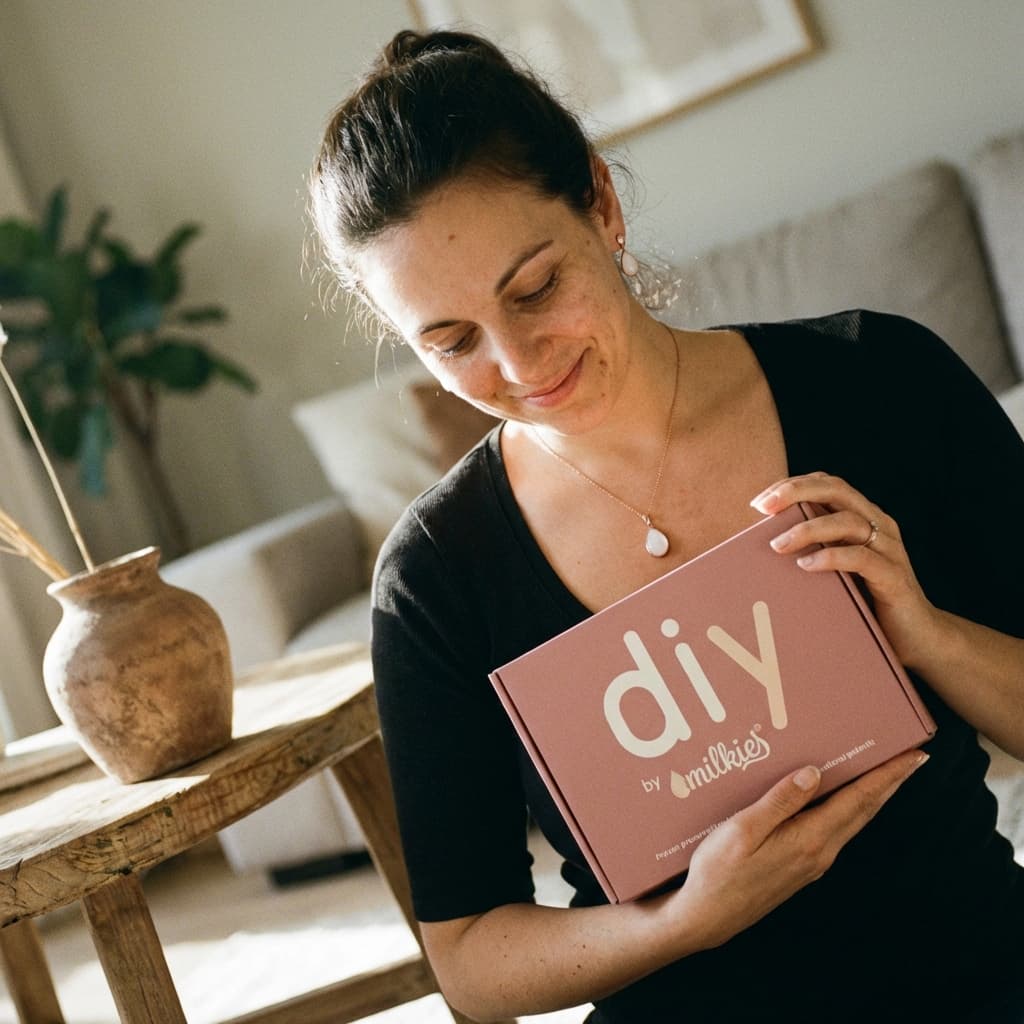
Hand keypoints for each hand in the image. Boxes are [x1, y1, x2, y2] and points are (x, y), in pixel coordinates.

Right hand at [674, 751, 927, 950]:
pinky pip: (836, 832)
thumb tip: (814, 773)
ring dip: (872, 798)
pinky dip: (850, 811)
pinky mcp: (801, 869)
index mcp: (809, 839)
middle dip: (889, 784)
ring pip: (852, 823)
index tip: (914, 757)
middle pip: (863, 811)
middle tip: (912, 760)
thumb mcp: (743, 830)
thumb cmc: (719, 871)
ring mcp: (812, 864)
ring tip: (883, 776)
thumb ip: (780, 801)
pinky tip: (841, 803)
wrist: (707, 917)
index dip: (887, 776)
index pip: (858, 800)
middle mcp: (819, 853)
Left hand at [750, 471, 938, 669]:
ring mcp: (889, 549)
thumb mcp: (836, 569)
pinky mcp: (894, 577)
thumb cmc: (867, 600)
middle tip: (763, 508)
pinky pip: (861, 558)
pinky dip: (831, 558)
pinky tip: (806, 565)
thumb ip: (812, 550)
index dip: (793, 485)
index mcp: (864, 517)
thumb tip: (762, 546)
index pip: (827, 484)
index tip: (759, 502)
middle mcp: (879, 525)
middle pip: (837, 490)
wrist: (917, 637)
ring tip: (777, 545)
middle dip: (796, 492)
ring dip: (807, 529)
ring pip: (847, 522)